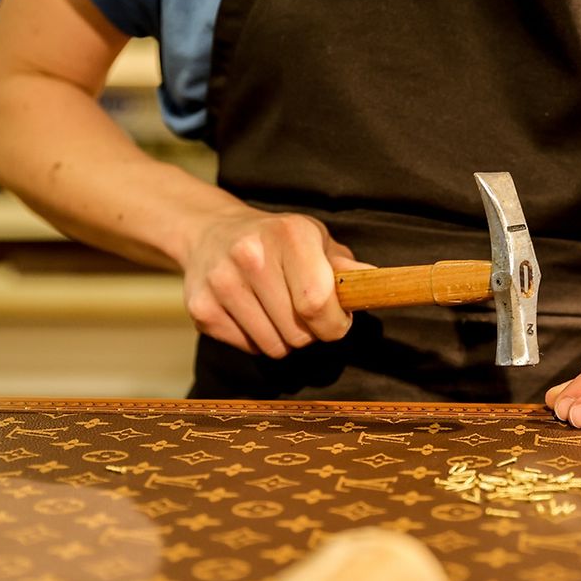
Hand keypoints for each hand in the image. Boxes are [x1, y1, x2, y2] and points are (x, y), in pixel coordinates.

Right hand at [180, 205, 371, 357]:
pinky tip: (251, 312)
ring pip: (274, 347)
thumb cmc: (276, 240)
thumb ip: (345, 269)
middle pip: (299, 333)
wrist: (210, 232)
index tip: (336, 320)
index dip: (334, 324)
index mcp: (289, 234)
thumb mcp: (315, 240)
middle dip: (310, 332)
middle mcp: (251, 255)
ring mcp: (222, 283)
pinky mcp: (201, 309)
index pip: (317, 303)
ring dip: (284, 338)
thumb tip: (378, 287)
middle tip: (302, 312)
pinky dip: (257, 340)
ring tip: (276, 310)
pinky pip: (248, 348)